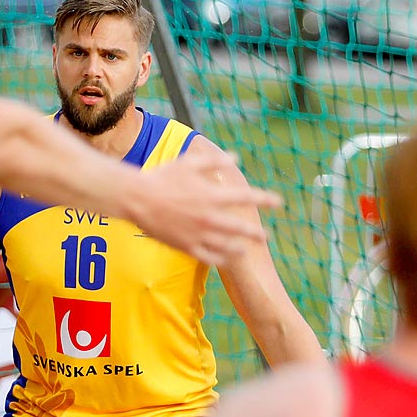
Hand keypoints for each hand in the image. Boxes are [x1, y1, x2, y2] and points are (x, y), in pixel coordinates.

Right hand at [127, 150, 282, 265]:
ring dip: (240, 248)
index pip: (246, 198)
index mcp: (212, 195)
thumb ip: (215, 161)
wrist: (137, 199)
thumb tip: (235, 157)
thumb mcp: (189, 162)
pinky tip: (225, 259)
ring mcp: (198, 234)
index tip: (279, 203)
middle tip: (266, 236)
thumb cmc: (162, 177)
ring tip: (247, 249)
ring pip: (227, 246)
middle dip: (256, 233)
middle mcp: (209, 217)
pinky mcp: (186, 246)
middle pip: (241, 228)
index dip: (265, 200)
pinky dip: (220, 259)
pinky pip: (208, 257)